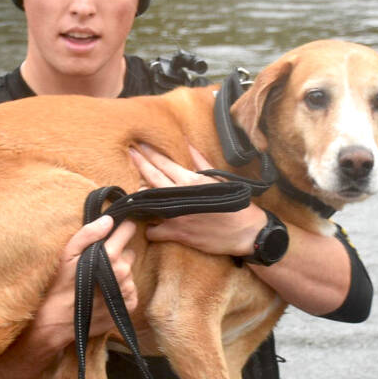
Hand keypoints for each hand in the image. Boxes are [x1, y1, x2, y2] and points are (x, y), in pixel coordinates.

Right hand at [26, 214, 138, 351]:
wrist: (60, 321)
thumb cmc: (62, 285)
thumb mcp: (68, 254)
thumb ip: (88, 233)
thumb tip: (109, 219)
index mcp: (110, 256)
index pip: (129, 230)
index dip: (122, 228)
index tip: (116, 232)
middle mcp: (123, 272)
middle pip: (130, 252)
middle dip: (118, 254)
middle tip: (100, 264)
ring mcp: (128, 290)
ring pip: (130, 272)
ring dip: (119, 273)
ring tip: (100, 282)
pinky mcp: (130, 305)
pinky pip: (131, 289)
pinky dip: (121, 289)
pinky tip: (106, 294)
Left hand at [129, 143, 265, 256]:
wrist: (247, 233)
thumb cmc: (236, 204)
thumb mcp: (219, 180)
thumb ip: (201, 162)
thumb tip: (189, 144)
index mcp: (192, 182)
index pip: (164, 163)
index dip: (149, 153)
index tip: (138, 144)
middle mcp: (181, 198)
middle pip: (152, 177)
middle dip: (139, 163)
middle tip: (130, 153)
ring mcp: (177, 217)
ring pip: (147, 204)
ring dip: (140, 197)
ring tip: (137, 191)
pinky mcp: (177, 234)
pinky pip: (153, 231)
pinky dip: (149, 227)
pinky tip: (150, 223)